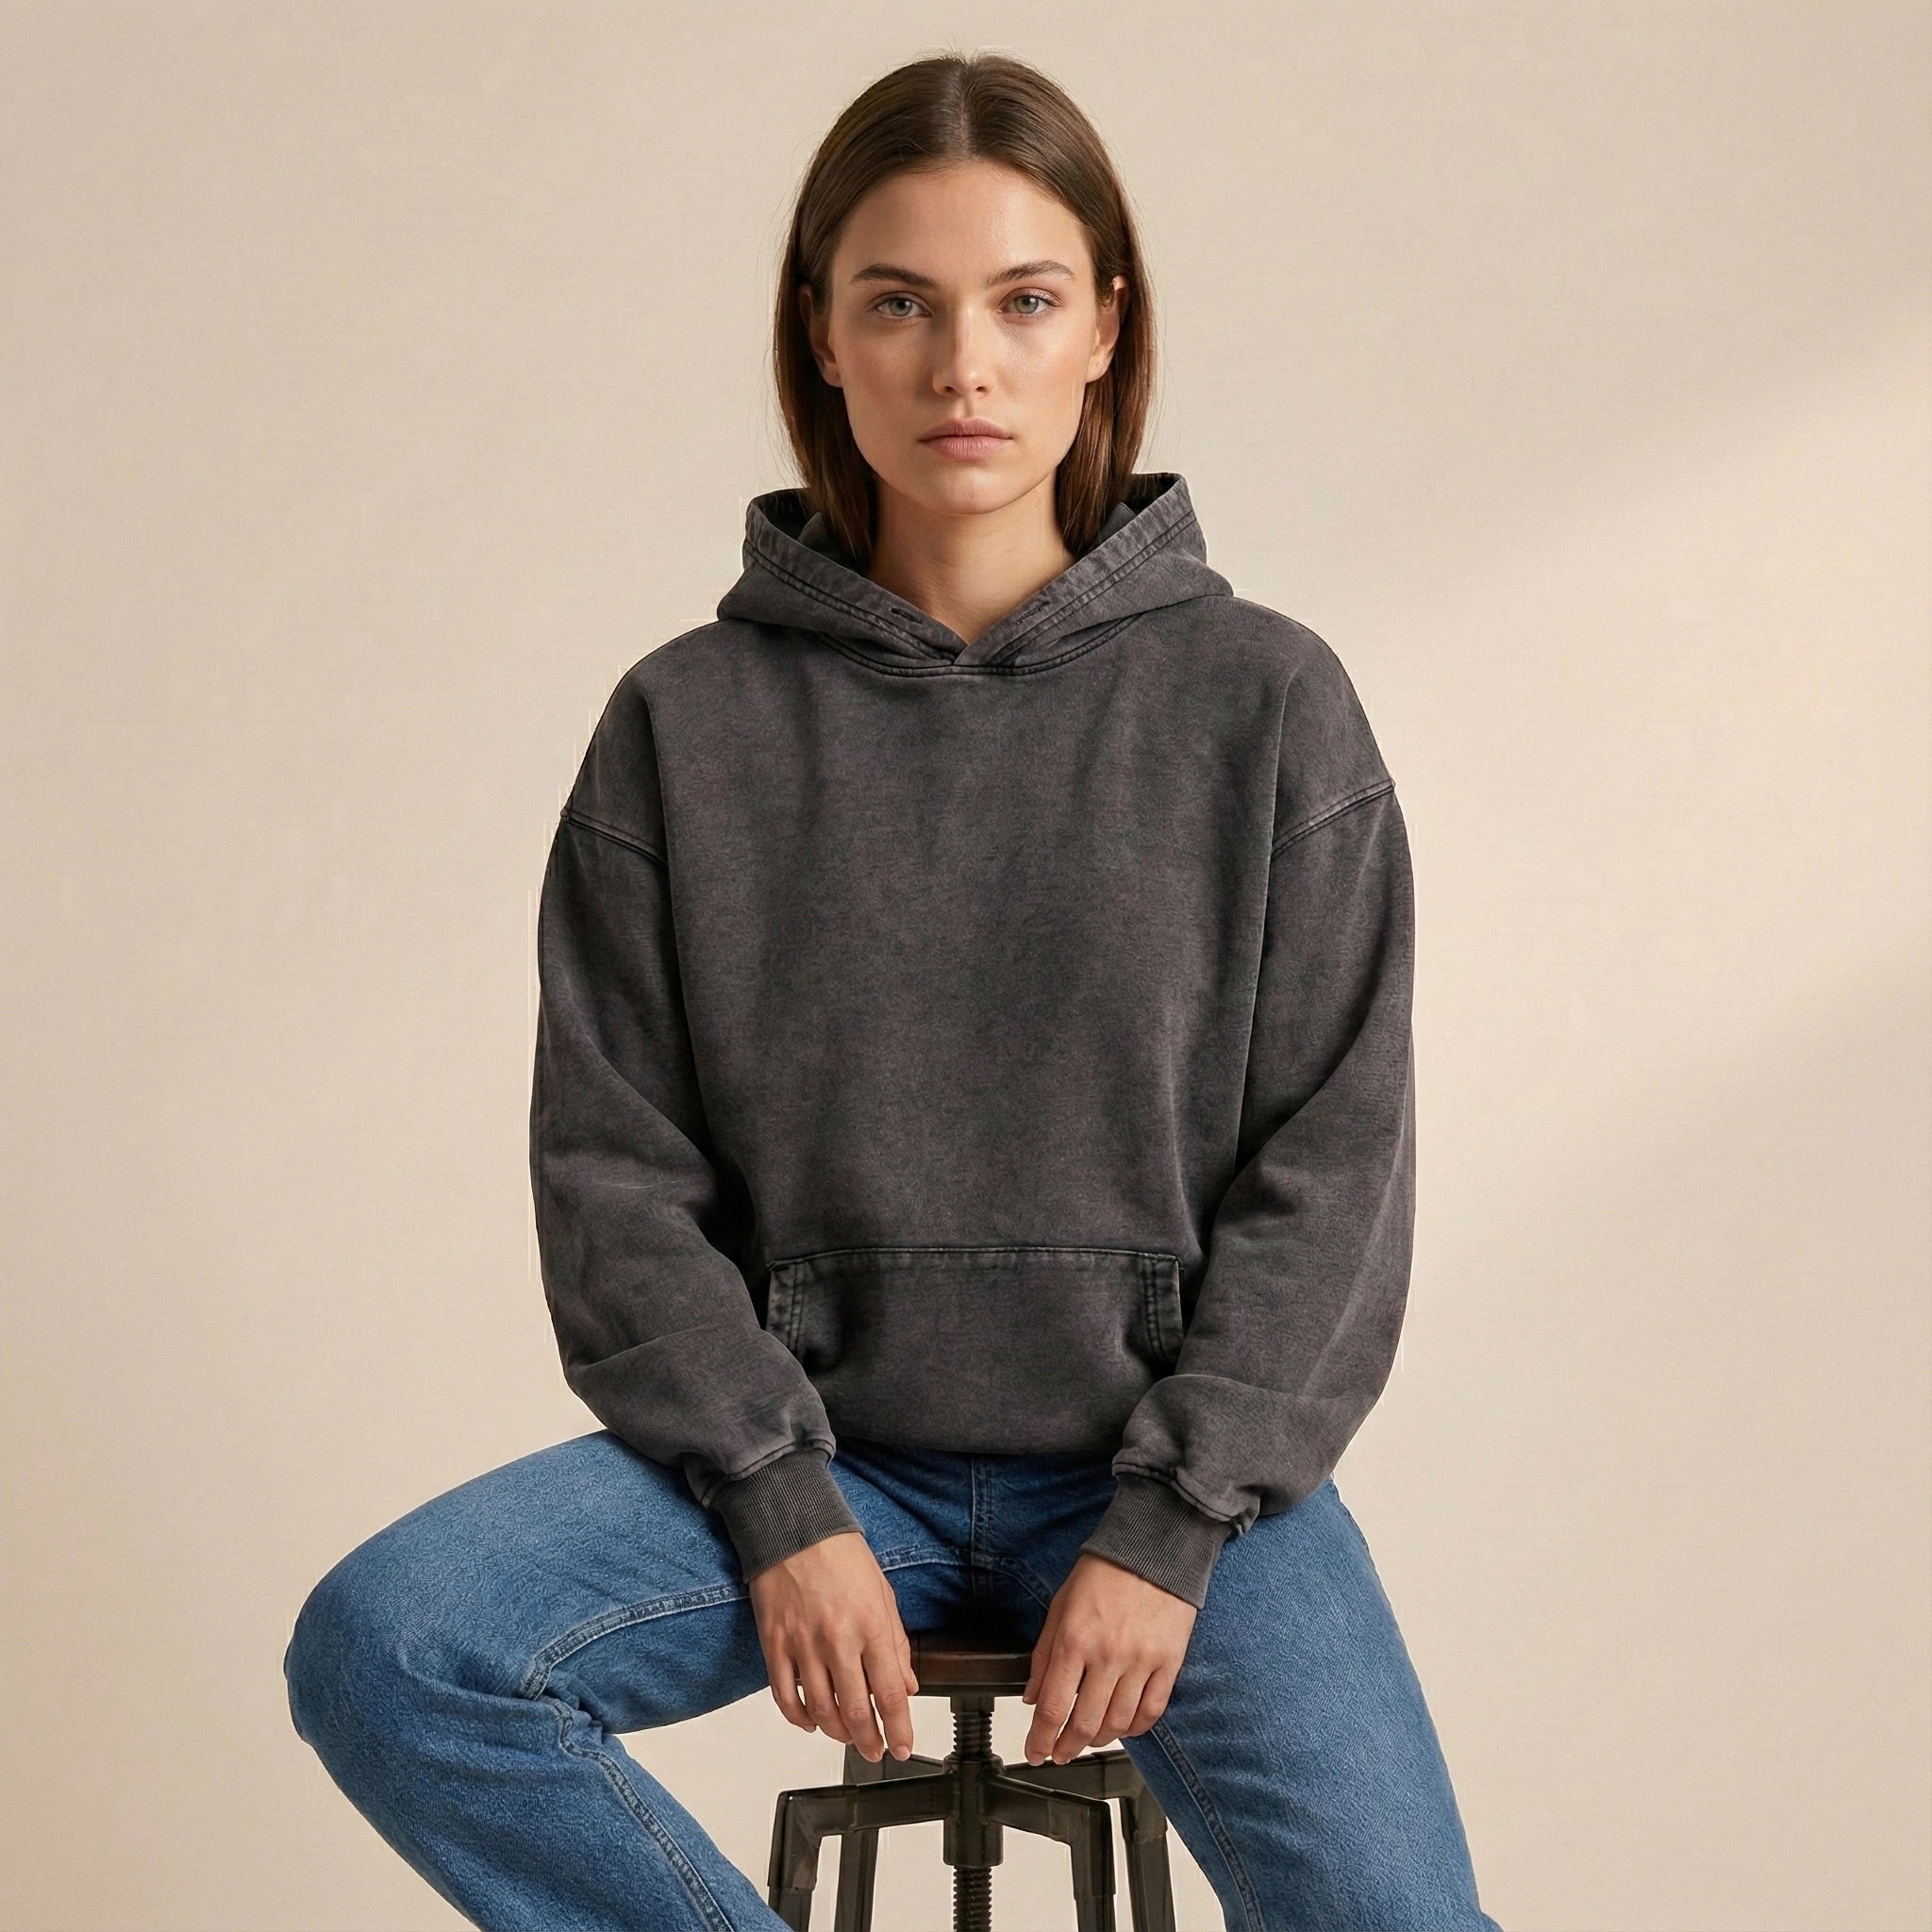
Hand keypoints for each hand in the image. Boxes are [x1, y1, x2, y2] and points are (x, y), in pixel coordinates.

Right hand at [748, 1530, 919, 1764]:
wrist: (793, 1527)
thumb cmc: (840, 1554)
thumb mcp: (882, 1593)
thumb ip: (896, 1642)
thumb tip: (907, 1683)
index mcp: (870, 1624)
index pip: (890, 1692)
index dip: (898, 1727)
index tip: (901, 1745)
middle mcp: (838, 1640)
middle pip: (855, 1711)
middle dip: (868, 1741)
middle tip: (874, 1751)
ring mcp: (803, 1645)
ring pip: (821, 1711)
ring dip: (837, 1733)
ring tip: (847, 1736)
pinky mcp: (774, 1645)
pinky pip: (785, 1697)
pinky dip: (799, 1718)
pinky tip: (811, 1721)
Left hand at [1020, 1552, 1194, 1765]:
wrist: (1153, 1548)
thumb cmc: (1105, 1571)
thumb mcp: (1060, 1605)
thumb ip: (1043, 1653)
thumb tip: (1031, 1694)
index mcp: (1075, 1639)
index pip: (1052, 1706)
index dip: (1040, 1739)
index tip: (1035, 1753)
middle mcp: (1107, 1655)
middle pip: (1084, 1723)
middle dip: (1067, 1747)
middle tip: (1060, 1753)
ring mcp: (1141, 1661)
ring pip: (1118, 1723)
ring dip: (1099, 1740)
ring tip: (1089, 1739)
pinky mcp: (1169, 1663)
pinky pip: (1152, 1711)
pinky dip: (1135, 1729)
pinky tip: (1124, 1727)